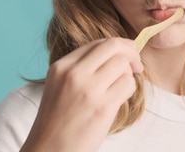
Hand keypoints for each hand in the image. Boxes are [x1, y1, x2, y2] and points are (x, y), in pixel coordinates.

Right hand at [21, 38, 142, 151]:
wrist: (49, 150)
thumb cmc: (57, 121)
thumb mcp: (59, 86)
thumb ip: (80, 68)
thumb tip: (114, 54)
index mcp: (61, 67)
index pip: (97, 43)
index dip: (117, 46)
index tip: (126, 54)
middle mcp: (74, 74)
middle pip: (113, 46)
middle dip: (131, 51)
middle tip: (136, 64)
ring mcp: (88, 90)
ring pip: (123, 64)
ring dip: (129, 75)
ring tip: (121, 87)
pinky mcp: (103, 107)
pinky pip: (128, 84)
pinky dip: (129, 89)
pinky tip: (121, 98)